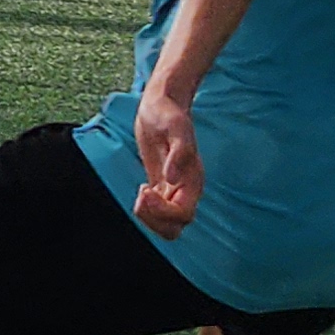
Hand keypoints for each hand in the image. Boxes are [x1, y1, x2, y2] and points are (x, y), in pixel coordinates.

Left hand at [130, 84, 198, 235]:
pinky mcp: (162, 187)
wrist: (161, 107)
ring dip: (150, 218)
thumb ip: (179, 152)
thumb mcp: (175, 127)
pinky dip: (147, 210)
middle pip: (176, 226)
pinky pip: (158, 212)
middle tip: (142, 195)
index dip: (162, 211)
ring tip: (142, 193)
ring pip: (167, 224)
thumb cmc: (169, 115)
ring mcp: (175, 190)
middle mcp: (186, 189)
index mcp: (193, 181)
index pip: (183, 214)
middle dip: (155, 220)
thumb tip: (172, 179)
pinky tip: (142, 189)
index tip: (144, 190)